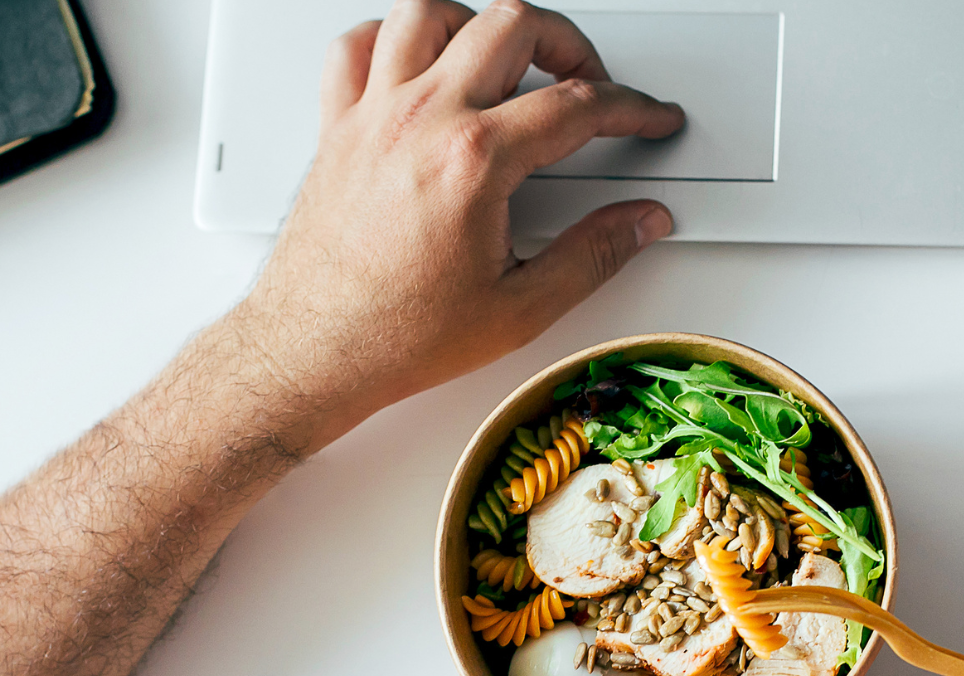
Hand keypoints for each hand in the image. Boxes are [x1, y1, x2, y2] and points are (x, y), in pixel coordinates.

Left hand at [224, 0, 683, 443]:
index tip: (648, 118)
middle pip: (511, 26)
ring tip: (509, 58)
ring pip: (430, 13)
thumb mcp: (520, 309)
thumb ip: (593, 257)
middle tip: (588, 82)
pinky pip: (358, 46)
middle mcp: (421, 119)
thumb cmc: (396, 336)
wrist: (315, 353)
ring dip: (480, 25)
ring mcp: (373, 115)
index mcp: (473, 160)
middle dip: (568, 45)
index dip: (631, 108)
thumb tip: (639, 223)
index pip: (577, 105)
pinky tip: (420, 63)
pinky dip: (393, 39)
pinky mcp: (337, 127)